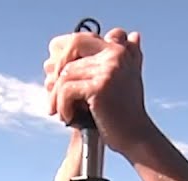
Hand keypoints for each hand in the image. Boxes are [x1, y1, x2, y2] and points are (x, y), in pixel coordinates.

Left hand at [44, 27, 151, 150]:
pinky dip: (62, 105)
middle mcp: (115, 55)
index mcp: (119, 50)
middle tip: (51, 93)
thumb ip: (125, 57)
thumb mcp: (127, 79)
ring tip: (59, 111)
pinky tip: (67, 117)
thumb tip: (132, 35)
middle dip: (56, 70)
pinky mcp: (100, 87)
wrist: (136, 138)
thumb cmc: (126, 113)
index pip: (79, 38)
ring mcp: (108, 70)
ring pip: (66, 74)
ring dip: (56, 95)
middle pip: (70, 50)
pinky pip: (67, 90)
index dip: (62, 52)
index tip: (56, 74)